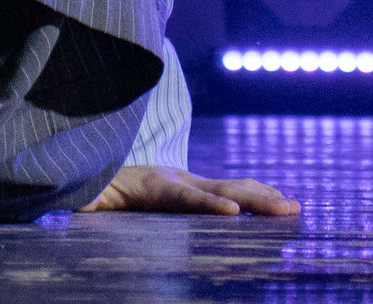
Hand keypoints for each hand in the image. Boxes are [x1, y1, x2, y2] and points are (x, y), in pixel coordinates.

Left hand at [81, 166, 299, 215]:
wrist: (96, 159)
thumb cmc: (92, 184)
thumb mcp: (86, 193)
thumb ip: (86, 197)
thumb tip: (79, 201)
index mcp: (151, 185)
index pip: (182, 196)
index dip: (207, 203)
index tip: (233, 213)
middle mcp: (175, 178)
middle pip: (219, 188)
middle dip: (254, 199)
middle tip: (286, 210)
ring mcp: (188, 180)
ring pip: (231, 186)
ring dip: (264, 196)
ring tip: (294, 208)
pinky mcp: (194, 186)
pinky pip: (229, 190)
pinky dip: (257, 196)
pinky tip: (280, 204)